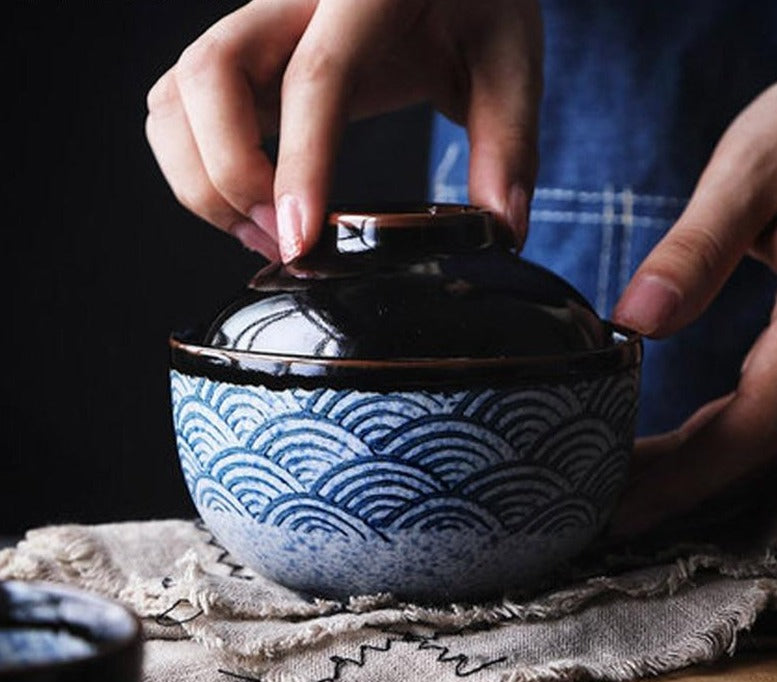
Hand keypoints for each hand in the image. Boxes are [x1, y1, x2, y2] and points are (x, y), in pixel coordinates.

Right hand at [145, 0, 542, 261]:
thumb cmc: (475, 4)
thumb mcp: (510, 61)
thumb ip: (509, 143)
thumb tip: (502, 229)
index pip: (315, 77)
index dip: (300, 163)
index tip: (300, 241)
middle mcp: (292, 2)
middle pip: (208, 77)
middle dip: (229, 177)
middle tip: (285, 242)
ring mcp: (256, 28)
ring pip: (175, 97)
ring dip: (201, 181)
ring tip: (263, 236)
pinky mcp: (244, 59)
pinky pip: (180, 110)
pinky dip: (196, 170)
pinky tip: (250, 207)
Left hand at [608, 83, 776, 539]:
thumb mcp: (761, 168)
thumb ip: (703, 245)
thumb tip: (635, 319)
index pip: (747, 429)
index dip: (679, 478)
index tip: (611, 510)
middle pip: (751, 448)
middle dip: (676, 486)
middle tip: (595, 510)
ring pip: (760, 434)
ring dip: (692, 467)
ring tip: (617, 482)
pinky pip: (765, 406)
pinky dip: (715, 433)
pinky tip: (672, 438)